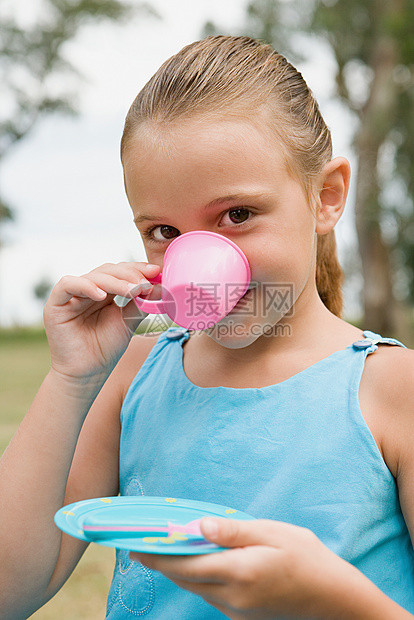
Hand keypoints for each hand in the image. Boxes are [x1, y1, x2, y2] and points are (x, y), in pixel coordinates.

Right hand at [44, 261, 159, 380]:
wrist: (87, 374)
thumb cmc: (105, 349)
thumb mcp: (128, 322)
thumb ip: (141, 303)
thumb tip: (160, 286)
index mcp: (105, 292)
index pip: (121, 272)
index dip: (137, 269)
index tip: (156, 271)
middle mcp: (88, 290)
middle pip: (108, 270)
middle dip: (129, 274)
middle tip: (145, 283)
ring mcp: (71, 295)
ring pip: (92, 276)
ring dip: (115, 281)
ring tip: (132, 290)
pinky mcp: (55, 304)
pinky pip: (67, 285)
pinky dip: (86, 286)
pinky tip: (102, 296)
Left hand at [131, 518, 360, 619]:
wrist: (333, 598)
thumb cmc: (306, 557)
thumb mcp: (272, 533)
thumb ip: (233, 531)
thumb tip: (198, 524)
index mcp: (239, 571)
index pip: (187, 563)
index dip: (159, 554)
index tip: (136, 545)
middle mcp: (233, 596)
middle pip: (186, 578)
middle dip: (160, 563)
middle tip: (138, 547)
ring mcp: (237, 609)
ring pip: (196, 588)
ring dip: (176, 570)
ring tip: (159, 552)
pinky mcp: (242, 614)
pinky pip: (209, 594)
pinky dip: (195, 578)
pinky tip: (192, 565)